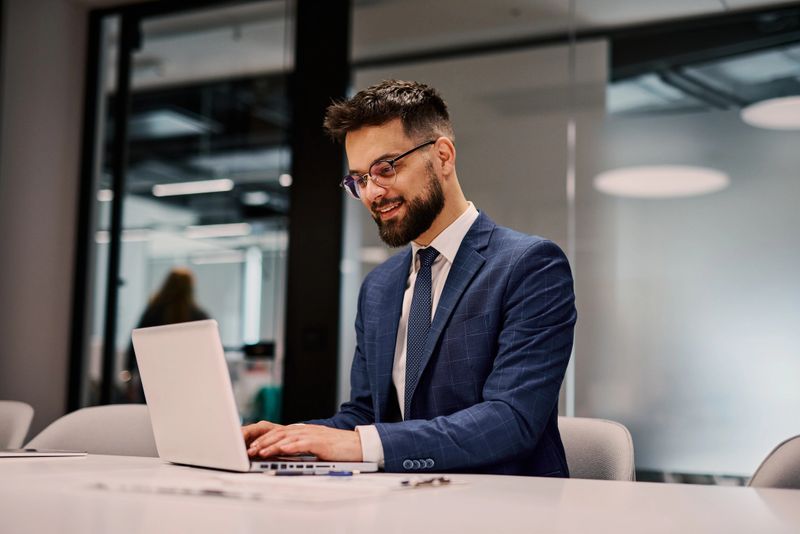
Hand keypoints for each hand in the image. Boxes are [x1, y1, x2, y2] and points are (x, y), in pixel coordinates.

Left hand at [244, 422, 362, 461]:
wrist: (358, 445)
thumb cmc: (338, 448)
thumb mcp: (315, 446)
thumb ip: (300, 447)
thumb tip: (283, 453)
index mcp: (304, 431)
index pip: (279, 432)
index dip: (264, 439)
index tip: (252, 447)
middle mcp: (306, 430)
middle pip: (280, 433)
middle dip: (263, 441)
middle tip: (250, 450)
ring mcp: (313, 435)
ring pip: (288, 437)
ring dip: (272, 445)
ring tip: (260, 452)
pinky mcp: (321, 442)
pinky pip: (302, 443)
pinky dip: (290, 447)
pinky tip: (281, 450)